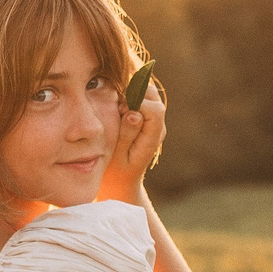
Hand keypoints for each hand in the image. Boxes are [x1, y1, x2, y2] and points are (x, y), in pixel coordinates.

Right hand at [99, 80, 164, 204]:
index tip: (118, 109)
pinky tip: (116, 106)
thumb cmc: (114, 170)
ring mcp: (154, 121)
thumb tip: (135, 113)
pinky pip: (142, 96)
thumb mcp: (116, 156)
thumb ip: (126, 135)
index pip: (154, 110)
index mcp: (152, 138)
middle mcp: (158, 127)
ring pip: (149, 92)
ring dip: (131, 91)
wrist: (120, 180)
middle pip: (154, 96)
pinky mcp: (146, 117)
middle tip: (116, 106)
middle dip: (134, 92)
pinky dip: (129, 94)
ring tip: (115, 106)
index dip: (136, 102)